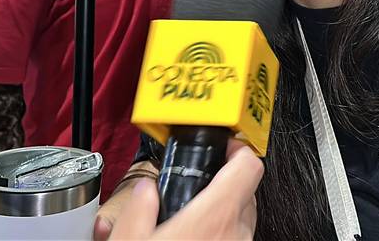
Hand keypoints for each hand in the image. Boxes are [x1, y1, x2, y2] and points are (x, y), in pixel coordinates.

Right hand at [100, 140, 261, 239]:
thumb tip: (146, 190)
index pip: (248, 165)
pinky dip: (223, 232)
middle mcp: (236, 233)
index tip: (224, 146)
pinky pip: (237, 237)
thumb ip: (139, 208)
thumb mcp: (130, 239)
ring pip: (244, 217)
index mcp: (214, 217)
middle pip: (246, 190)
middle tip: (201, 183)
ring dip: (225, 210)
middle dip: (226, 182)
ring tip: (194, 215)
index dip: (238, 148)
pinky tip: (196, 237)